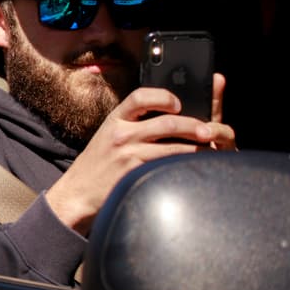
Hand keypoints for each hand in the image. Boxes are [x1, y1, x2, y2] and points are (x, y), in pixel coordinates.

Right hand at [45, 77, 235, 234]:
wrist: (77, 192)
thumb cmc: (96, 165)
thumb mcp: (107, 137)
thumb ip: (130, 125)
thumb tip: (165, 117)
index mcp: (115, 120)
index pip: (141, 97)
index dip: (164, 97)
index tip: (178, 103)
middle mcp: (122, 134)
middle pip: (167, 123)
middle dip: (195, 125)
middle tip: (211, 130)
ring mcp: (129, 155)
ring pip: (175, 146)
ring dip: (198, 148)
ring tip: (211, 150)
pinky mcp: (136, 174)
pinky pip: (170, 166)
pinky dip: (186, 165)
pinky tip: (194, 167)